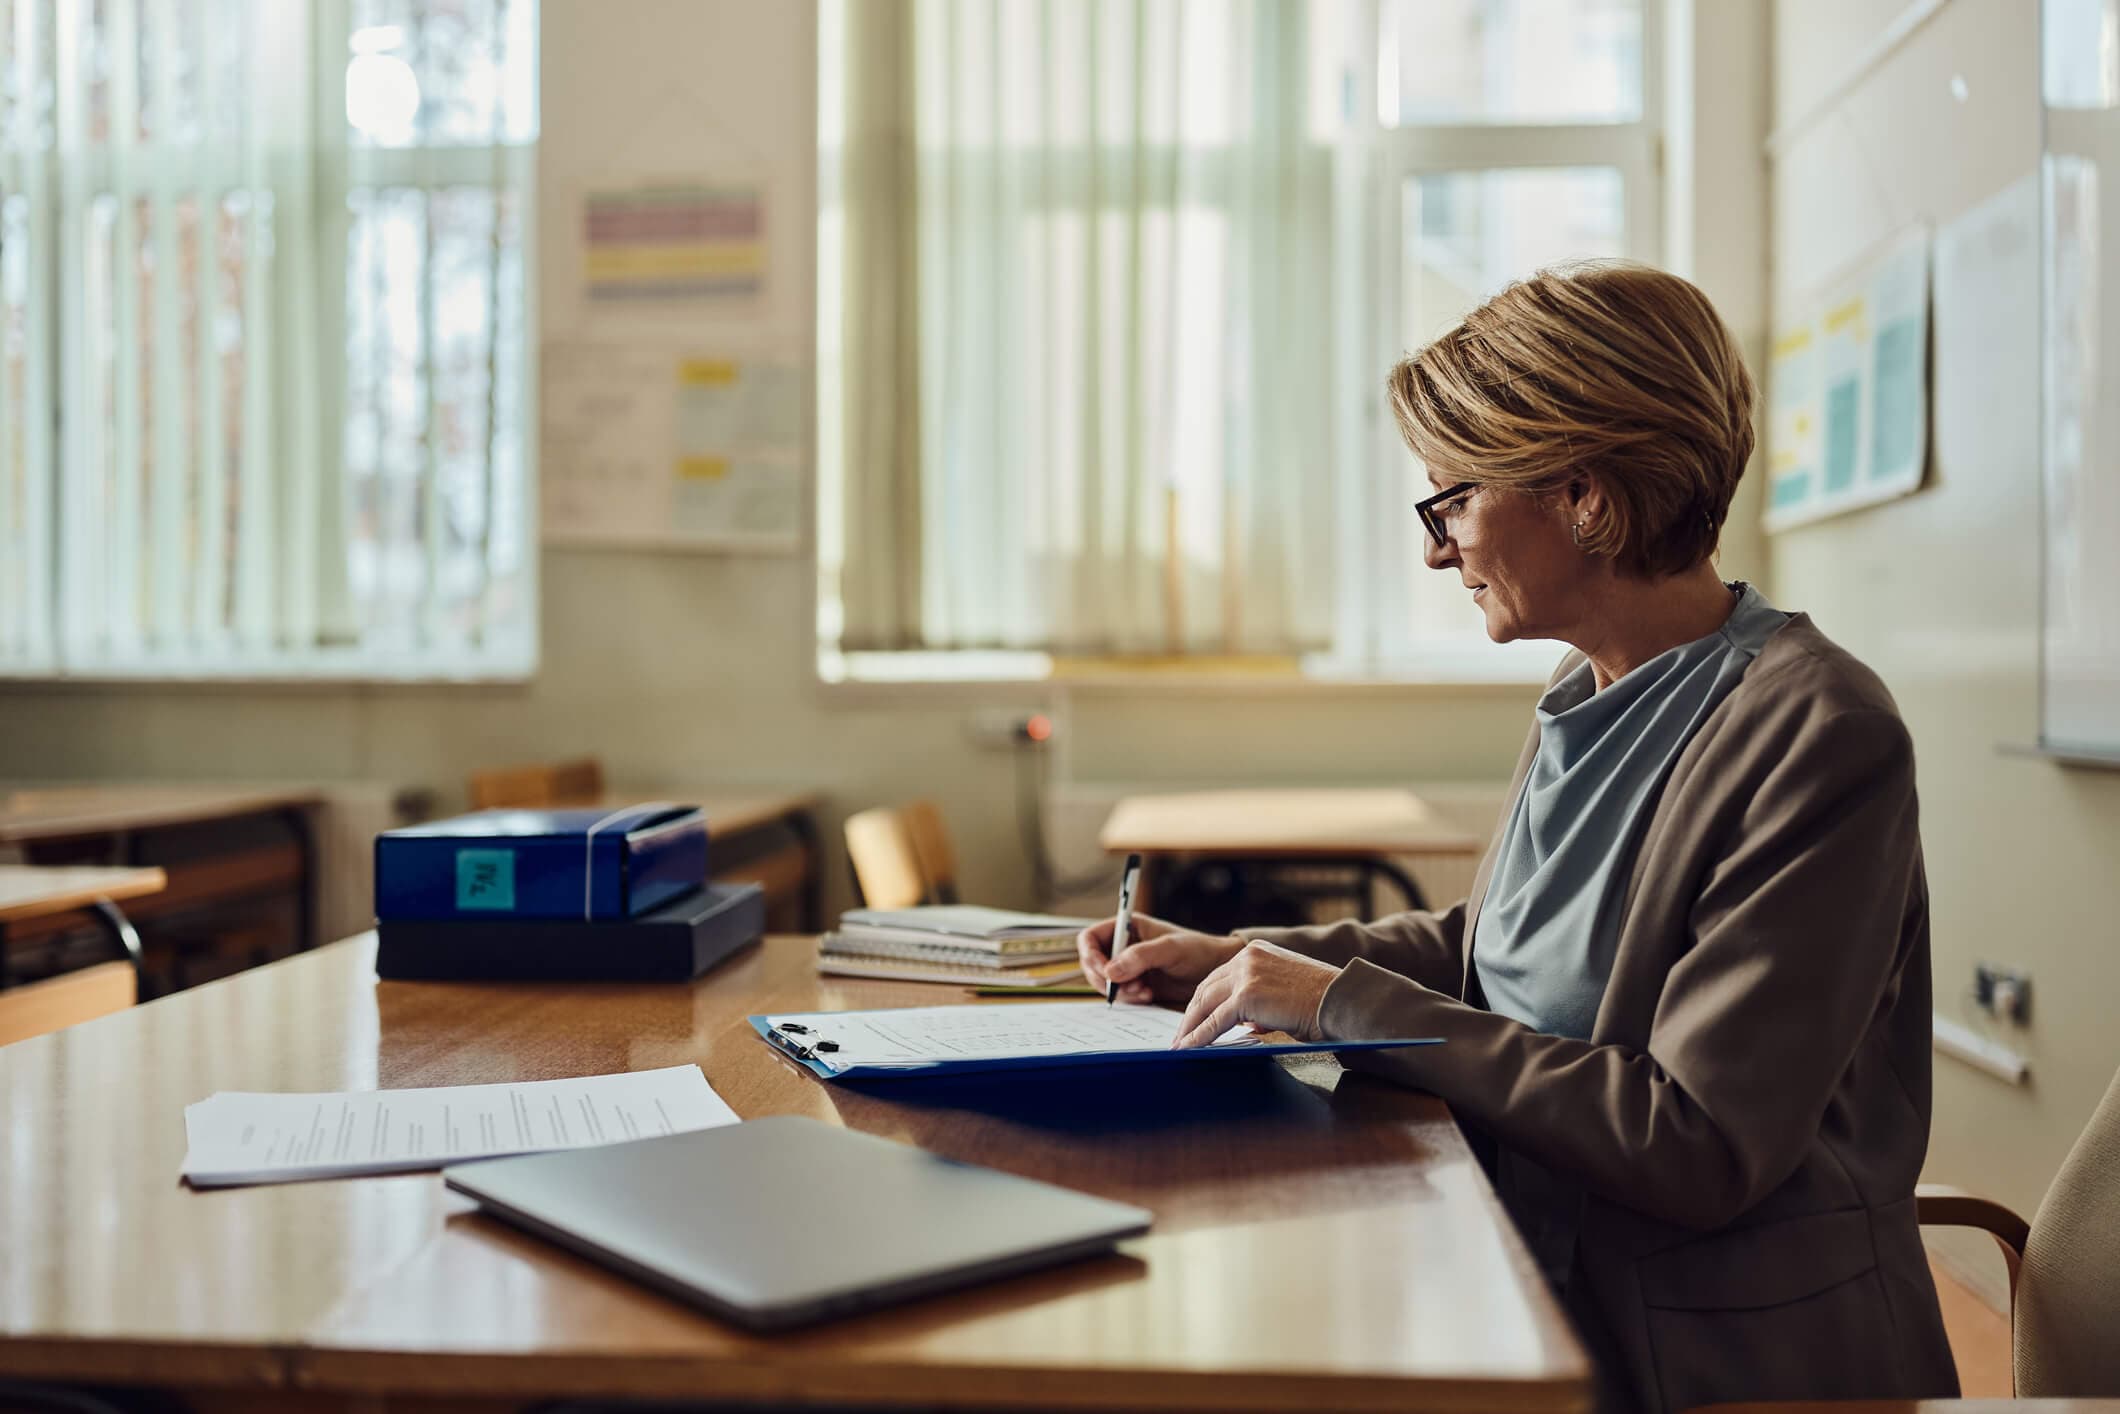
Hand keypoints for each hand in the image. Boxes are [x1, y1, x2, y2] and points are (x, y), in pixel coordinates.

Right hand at [1076, 913, 1243, 1006]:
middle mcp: (1123, 946)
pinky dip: (1128, 999)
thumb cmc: (1197, 950)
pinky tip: (1147, 996)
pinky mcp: (1136, 985)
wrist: (1216, 970)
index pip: (1090, 938)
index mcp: (1126, 927)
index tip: (1105, 970)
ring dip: (1119, 991)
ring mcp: (1128, 967)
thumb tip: (1111, 970)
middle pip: (1092, 964)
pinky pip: (1119, 995)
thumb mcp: (1169, 949)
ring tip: (1144, 991)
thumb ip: (1140, 957)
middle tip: (1129, 986)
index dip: (1091, 955)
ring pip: (1104, 982)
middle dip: (1107, 978)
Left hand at [1172, 941, 1339, 1047]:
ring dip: (1190, 1027)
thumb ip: (1261, 1000)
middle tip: (1180, 1034)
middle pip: (1206, 988)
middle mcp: (1246, 957)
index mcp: (1255, 952)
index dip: (1203, 1000)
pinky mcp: (1246, 996)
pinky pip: (1215, 1021)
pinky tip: (1188, 1048)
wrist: (1340, 1000)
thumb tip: (1247, 1022)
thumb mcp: (1284, 991)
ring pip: (1205, 1004)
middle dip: (1191, 1014)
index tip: (1193, 1016)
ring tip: (1180, 1045)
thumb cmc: (1321, 1000)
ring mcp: (1245, 975)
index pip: (1218, 977)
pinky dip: (1198, 1037)